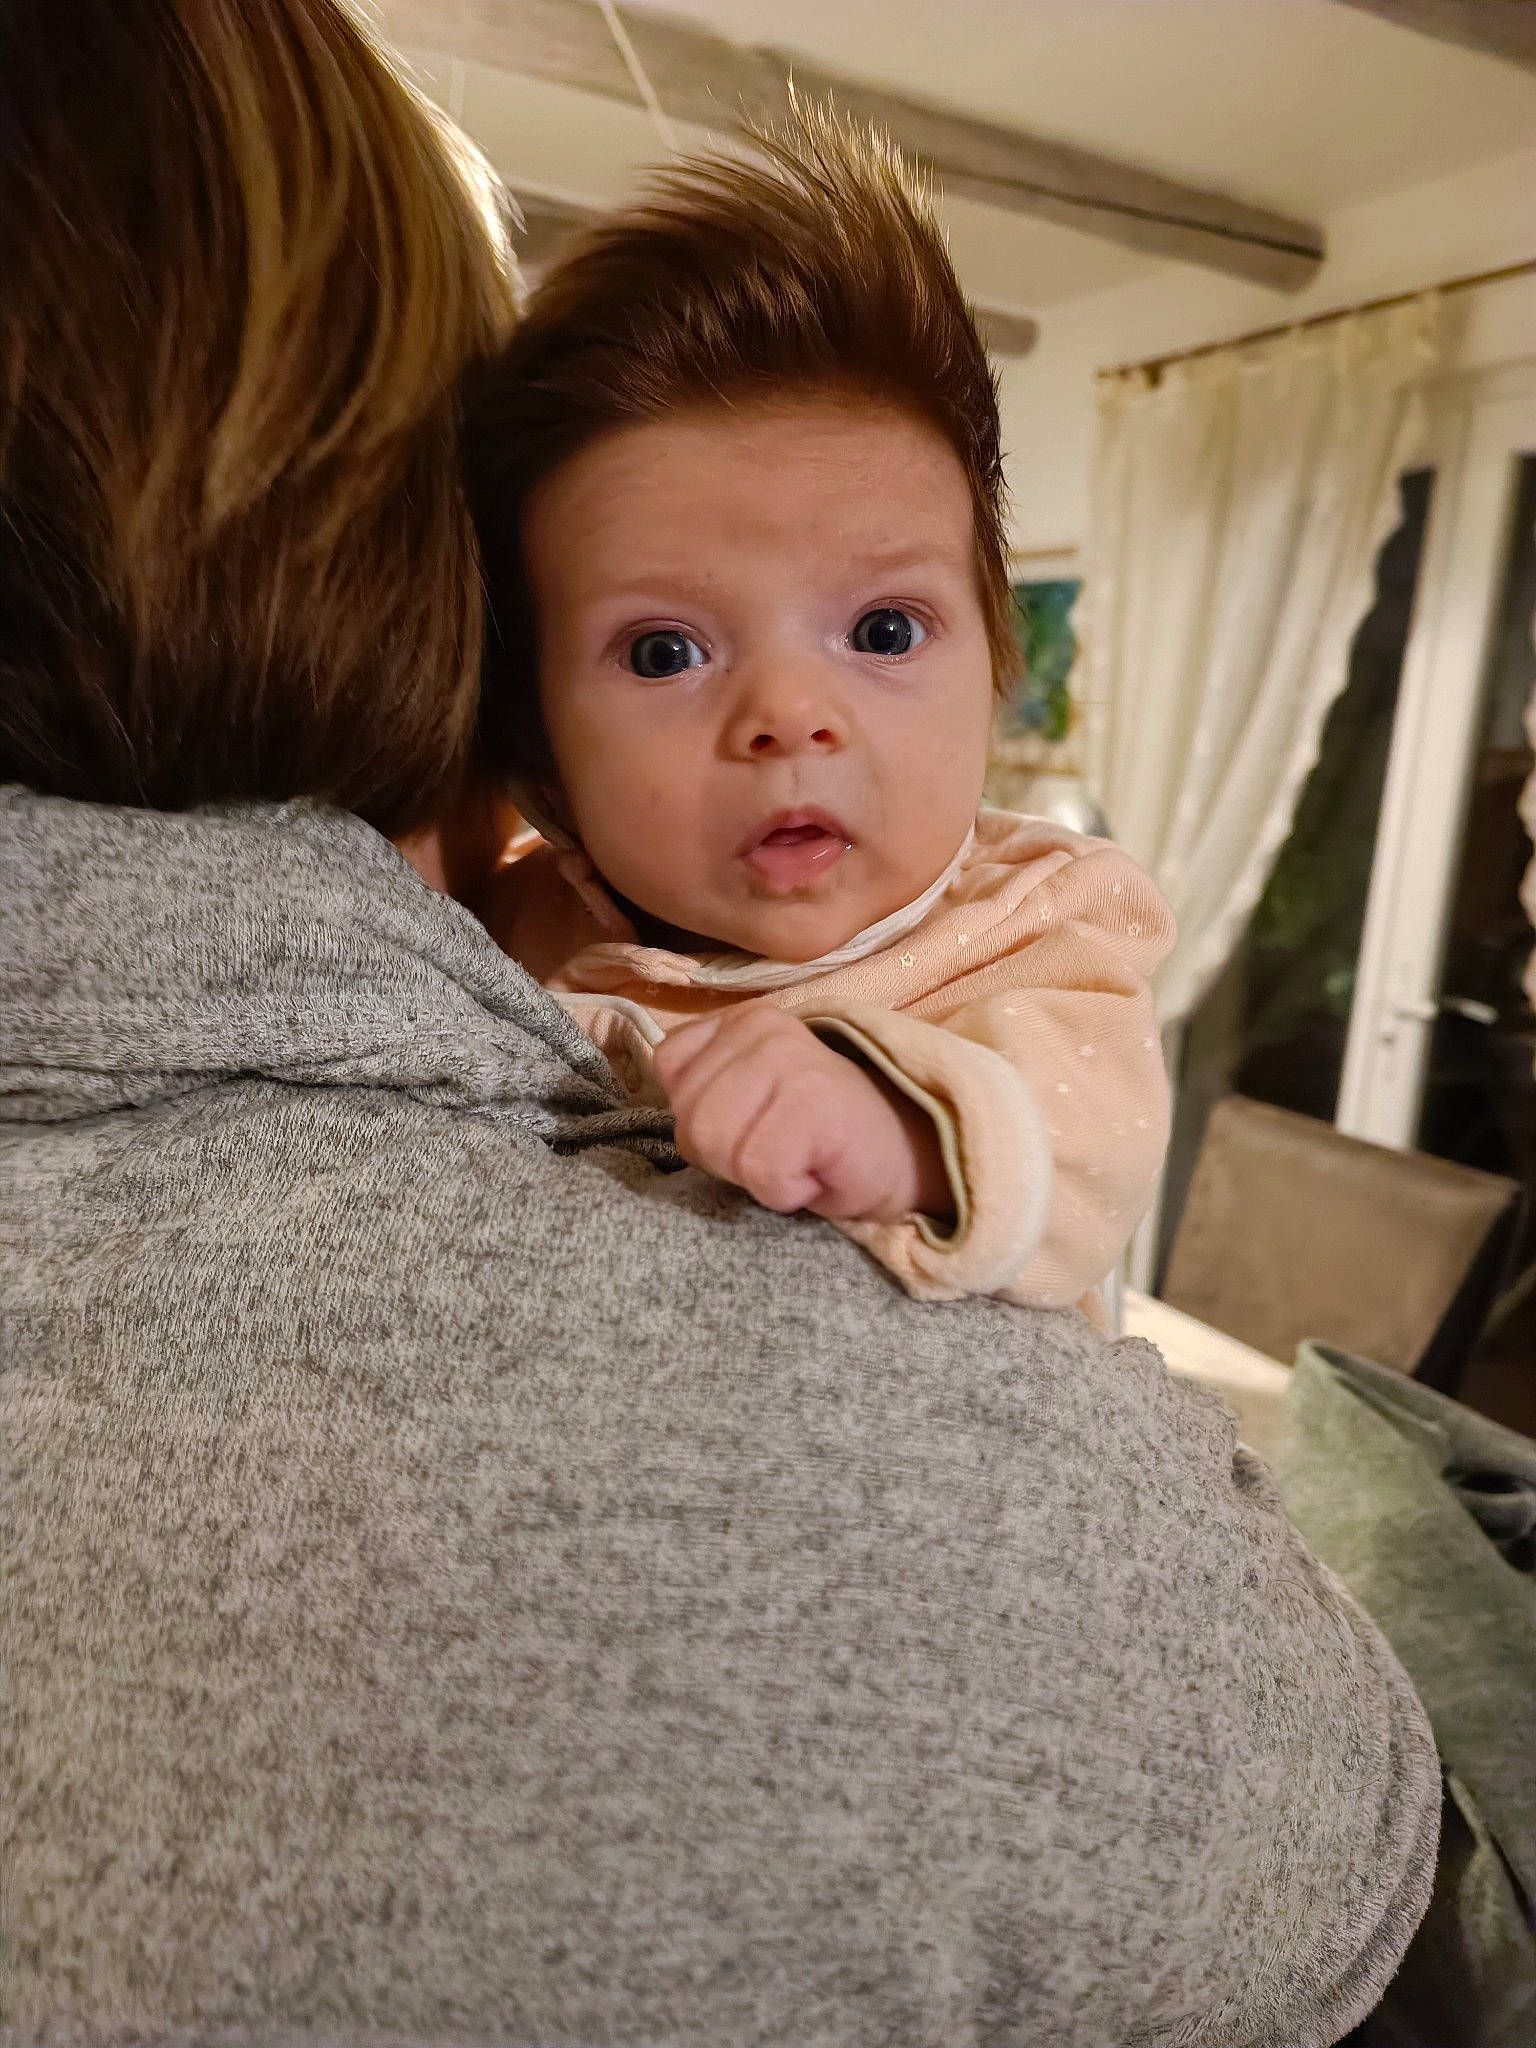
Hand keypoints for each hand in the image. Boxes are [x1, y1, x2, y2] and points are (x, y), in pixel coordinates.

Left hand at [653, 1006, 950, 1223]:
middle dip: (728, 1155)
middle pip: (689, 1120)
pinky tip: (816, 1171)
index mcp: (740, 1019)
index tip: (755, 1123)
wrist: (907, 1157)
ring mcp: (789, 1060)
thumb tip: (673, 1113)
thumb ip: (703, 1087)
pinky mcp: (812, 1102)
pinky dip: (785, 1190)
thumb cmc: (820, 1137)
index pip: (669, 1070)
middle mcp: (762, 1027)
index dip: (702, 1116)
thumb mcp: (748, 1097)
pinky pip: (760, 1171)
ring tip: (797, 1157)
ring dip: (756, 1174)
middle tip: (780, 1149)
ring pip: (715, 1144)